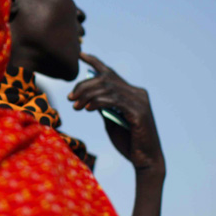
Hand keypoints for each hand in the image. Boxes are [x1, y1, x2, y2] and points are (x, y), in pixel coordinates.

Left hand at [68, 53, 164, 177]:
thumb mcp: (110, 120)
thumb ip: (103, 106)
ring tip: (76, 106)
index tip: (80, 54)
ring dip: (87, 95)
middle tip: (70, 98)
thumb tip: (87, 95)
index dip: (95, 61)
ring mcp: (140, 101)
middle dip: (84, 85)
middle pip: (105, 79)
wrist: (145, 160)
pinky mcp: (139, 112)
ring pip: (107, 88)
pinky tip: (87, 109)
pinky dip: (97, 102)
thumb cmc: (128, 142)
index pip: (111, 72)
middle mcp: (138, 93)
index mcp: (132, 92)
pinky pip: (113, 100)